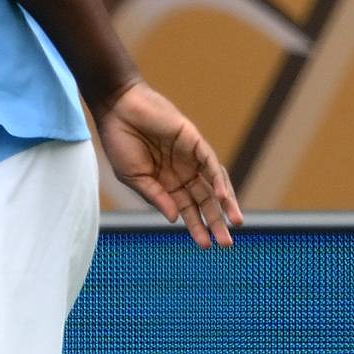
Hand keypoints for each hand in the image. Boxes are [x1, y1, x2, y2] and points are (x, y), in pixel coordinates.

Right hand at [94, 81, 243, 247]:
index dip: (197, 227)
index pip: (187, 209)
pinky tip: (223, 198)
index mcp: (165, 183)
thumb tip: (174, 218)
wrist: (118, 108)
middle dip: (215, 222)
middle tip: (227, 244)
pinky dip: (219, 180)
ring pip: (214, 185)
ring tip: (234, 223)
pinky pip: (211, 164)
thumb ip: (155, 196)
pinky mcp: (194, 142)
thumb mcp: (132, 176)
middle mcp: (181, 172)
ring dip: (225, 204)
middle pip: (205, 201)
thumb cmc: (119, 141)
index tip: (206, 246)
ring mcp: (190, 158)